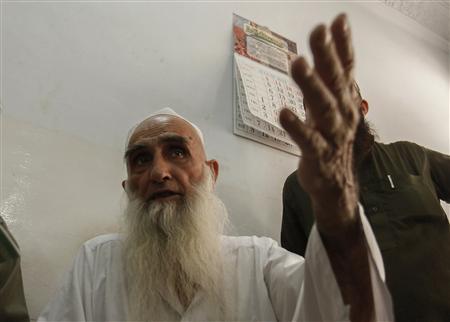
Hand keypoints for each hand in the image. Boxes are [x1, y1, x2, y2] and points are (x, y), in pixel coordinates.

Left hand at [280, 14, 359, 237]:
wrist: (336, 184)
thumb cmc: (330, 140)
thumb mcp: (331, 107)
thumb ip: (326, 78)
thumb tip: (323, 45)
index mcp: (346, 100)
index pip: (347, 68)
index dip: (343, 44)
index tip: (338, 21)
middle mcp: (343, 114)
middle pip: (335, 82)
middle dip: (326, 56)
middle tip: (317, 32)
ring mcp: (332, 136)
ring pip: (323, 108)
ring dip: (311, 85)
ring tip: (298, 64)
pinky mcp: (318, 156)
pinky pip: (307, 140)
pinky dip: (296, 127)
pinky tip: (283, 113)